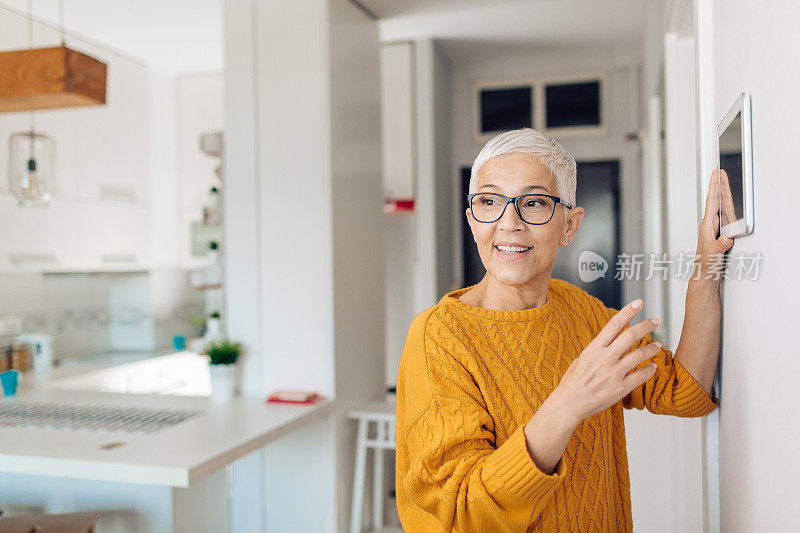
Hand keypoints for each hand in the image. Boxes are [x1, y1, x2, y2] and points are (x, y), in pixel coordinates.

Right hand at [555, 299, 660, 422]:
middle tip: (656, 321)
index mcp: (594, 349)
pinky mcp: (621, 388)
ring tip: (658, 345)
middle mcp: (605, 358)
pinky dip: (650, 370)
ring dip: (651, 348)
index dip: (628, 311)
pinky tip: (653, 367)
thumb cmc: (573, 381)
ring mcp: (614, 373)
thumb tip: (610, 340)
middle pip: (631, 336)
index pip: (614, 324)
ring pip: (639, 355)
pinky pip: (641, 376)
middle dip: (646, 326)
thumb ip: (598, 349)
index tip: (639, 303)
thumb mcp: (582, 359)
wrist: (569, 404)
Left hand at [695, 170, 735, 279]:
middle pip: (714, 201)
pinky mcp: (719, 233)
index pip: (711, 202)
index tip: (715, 175)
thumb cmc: (706, 265)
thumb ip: (720, 246)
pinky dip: (725, 205)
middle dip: (716, 185)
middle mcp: (709, 225)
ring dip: (721, 193)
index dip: (714, 188)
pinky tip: (726, 201)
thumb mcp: (714, 254)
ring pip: (719, 206)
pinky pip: (723, 215)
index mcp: (707, 227)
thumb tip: (727, 238)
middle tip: (718, 171)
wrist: (704, 275)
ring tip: (721, 180)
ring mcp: (714, 229)